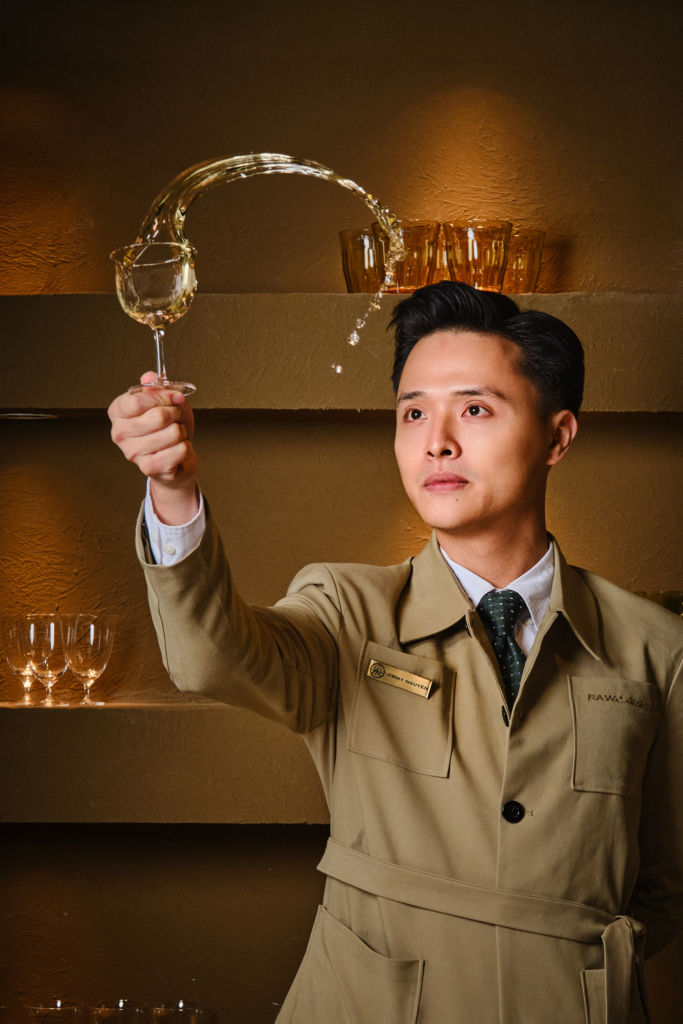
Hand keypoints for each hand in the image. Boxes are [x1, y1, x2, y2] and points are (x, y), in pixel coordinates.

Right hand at [108, 371, 198, 523]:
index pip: (137, 401)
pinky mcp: (149, 468)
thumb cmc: (166, 429)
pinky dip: (185, 448)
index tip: (174, 397)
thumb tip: (150, 376)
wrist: (175, 459)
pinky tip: (176, 450)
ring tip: (174, 436)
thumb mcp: (162, 401)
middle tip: (175, 418)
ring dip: (180, 432)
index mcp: (118, 412)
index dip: (162, 397)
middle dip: (176, 414)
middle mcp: (120, 433)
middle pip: (159, 416)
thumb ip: (156, 387)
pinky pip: (180, 449)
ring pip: (173, 432)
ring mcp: (133, 453)